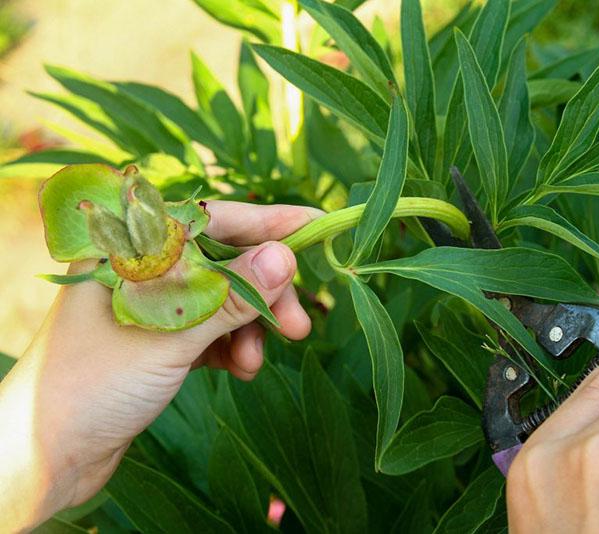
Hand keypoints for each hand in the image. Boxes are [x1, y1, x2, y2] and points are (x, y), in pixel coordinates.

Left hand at [0, 201, 321, 530]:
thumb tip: (285, 256)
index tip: (316, 226)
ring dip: (250, 326)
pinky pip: (211, 329)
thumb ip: (229, 296)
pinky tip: (240, 369)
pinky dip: (231, 346)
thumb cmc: (93, 384)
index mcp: (127, 248)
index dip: (267, 222)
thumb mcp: (168, 337)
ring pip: (223, 299)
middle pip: (224, 261)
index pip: (211, 219)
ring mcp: (152, 305)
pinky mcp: (160, 339)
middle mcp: (141, 269)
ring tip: (255, 361)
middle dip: (265, 291)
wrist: (47, 456)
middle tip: (300, 324)